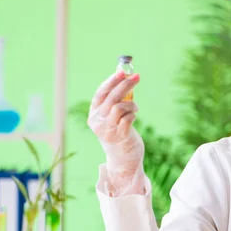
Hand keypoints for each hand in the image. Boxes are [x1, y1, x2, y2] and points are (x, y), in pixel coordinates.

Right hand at [88, 71, 145, 191]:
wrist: (122, 158)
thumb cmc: (119, 132)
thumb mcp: (113, 116)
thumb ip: (116, 100)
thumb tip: (126, 77)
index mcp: (93, 115)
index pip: (100, 94)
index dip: (110, 82)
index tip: (122, 72)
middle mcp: (97, 122)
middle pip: (111, 98)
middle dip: (125, 85)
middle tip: (137, 77)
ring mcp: (108, 130)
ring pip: (120, 107)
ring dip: (132, 104)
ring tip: (135, 108)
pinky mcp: (119, 136)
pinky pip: (128, 118)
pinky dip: (133, 114)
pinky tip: (134, 117)